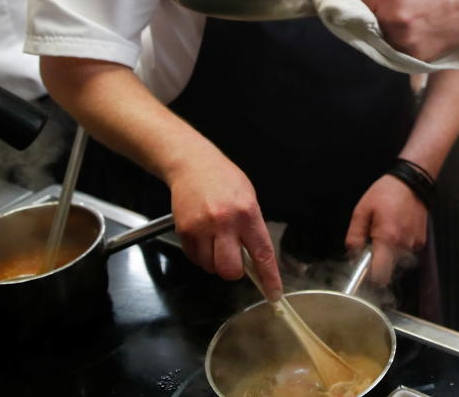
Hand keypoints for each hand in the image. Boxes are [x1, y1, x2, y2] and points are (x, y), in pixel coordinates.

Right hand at [166, 148, 281, 299]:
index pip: (262, 253)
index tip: (274, 292)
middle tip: (235, 259)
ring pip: (210, 267)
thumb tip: (258, 258)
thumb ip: (253, 228)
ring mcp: (201, 228)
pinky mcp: (184, 231)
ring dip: (215, 262)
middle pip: (230, 270)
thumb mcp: (249, 198)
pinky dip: (201, 255)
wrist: (192, 164)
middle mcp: (224, 222)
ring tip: (217, 240)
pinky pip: (195, 258)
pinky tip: (204, 236)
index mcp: (247, 213)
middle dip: (234, 271)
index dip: (269, 277)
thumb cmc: (224, 179)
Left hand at [344, 174, 427, 286]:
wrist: (413, 181)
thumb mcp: (362, 210)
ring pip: (398, 261)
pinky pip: (408, 252)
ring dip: (390, 253)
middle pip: (389, 269)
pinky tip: (398, 229)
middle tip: (374, 243)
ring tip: (387, 232)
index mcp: (387, 238)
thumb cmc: (386, 193)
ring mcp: (415, 244)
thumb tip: (352, 254)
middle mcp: (404, 245)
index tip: (365, 269)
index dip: (371, 277)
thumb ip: (355, 235)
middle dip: (380, 261)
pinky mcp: (422, 241)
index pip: (380, 275)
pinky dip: (400, 246)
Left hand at [361, 0, 458, 61]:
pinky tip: (423, 26)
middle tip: (401, 1)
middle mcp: (388, 15)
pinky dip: (405, 40)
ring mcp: (402, 38)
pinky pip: (397, 49)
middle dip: (375, 10)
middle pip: (363, 18)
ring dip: (389, 27)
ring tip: (415, 13)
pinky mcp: (414, 55)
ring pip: (380, 35)